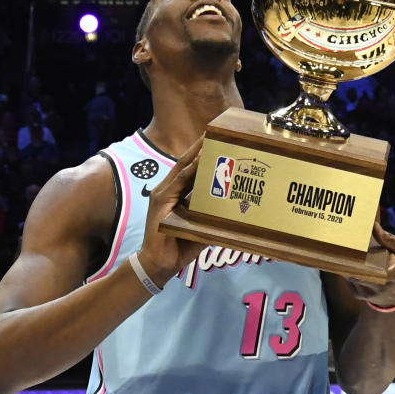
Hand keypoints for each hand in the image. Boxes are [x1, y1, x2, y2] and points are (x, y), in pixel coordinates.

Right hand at [138, 136, 207, 286]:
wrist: (160, 264)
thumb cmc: (180, 245)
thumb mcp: (201, 225)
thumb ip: (212, 213)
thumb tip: (234, 209)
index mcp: (175, 192)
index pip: (189, 167)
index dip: (201, 151)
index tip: (216, 137)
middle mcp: (167, 189)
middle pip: (185, 161)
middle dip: (200, 145)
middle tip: (216, 129)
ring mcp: (162, 193)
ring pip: (183, 167)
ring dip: (198, 152)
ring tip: (212, 138)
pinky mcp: (161, 201)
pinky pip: (179, 181)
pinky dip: (191, 169)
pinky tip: (203, 158)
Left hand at [346, 222, 394, 307]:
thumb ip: (390, 239)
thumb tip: (374, 226)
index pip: (382, 270)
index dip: (368, 260)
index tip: (358, 248)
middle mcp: (381, 287)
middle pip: (360, 271)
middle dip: (351, 258)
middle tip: (342, 242)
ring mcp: (368, 292)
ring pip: (350, 274)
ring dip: (347, 262)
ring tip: (342, 248)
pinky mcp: (357, 294)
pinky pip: (347, 279)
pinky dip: (347, 268)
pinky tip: (348, 260)